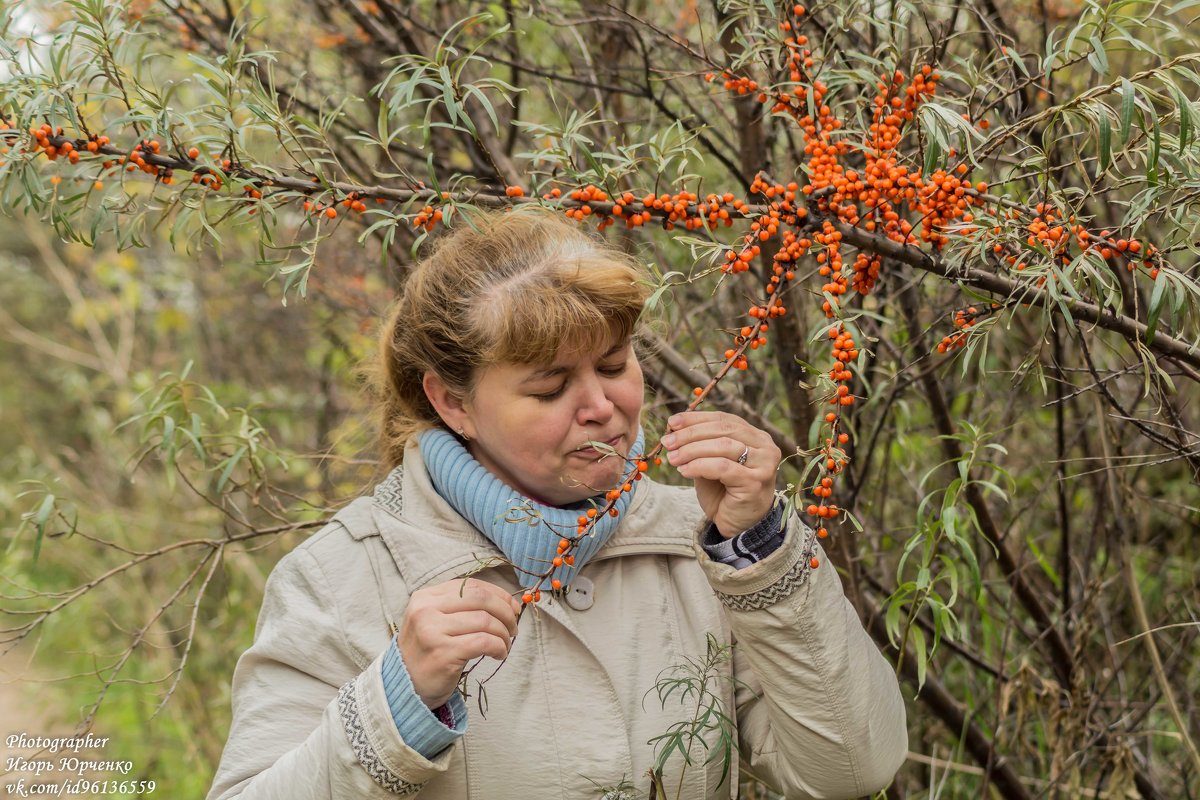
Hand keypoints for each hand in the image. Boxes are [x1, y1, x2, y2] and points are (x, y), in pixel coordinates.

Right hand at [396, 577, 522, 709]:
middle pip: (480, 599)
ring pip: (485, 621)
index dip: (498, 594)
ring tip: (505, 644)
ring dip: (504, 633)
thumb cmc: (428, 652)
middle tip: (514, 627)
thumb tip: (506, 602)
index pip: (470, 585)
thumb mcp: (436, 621)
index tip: (513, 607)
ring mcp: (433, 631)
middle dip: (505, 612)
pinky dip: (499, 647)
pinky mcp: (443, 653)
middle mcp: (426, 610)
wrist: (405, 686)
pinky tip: (499, 654)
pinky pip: (484, 642)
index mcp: (425, 597)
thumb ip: (462, 607)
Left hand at [661, 411, 780, 538]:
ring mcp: (763, 464)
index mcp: (756, 436)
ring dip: (692, 450)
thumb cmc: (724, 493)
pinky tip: (684, 470)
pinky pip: (721, 466)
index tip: (672, 422)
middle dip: (690, 434)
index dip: (696, 419)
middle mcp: (765, 447)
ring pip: (722, 446)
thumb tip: (674, 428)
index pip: (724, 419)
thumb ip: (700, 445)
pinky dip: (699, 466)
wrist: (738, 526)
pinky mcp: (755, 482)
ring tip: (673, 458)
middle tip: (668, 441)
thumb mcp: (710, 463)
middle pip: (723, 430)